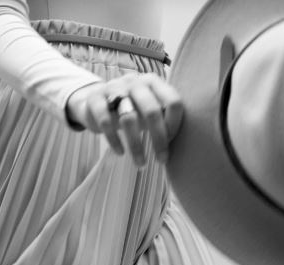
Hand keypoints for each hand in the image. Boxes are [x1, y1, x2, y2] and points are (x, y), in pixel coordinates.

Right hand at [65, 72, 183, 166]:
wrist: (93, 101)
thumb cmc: (130, 108)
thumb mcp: (149, 107)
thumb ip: (165, 115)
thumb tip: (190, 140)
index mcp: (153, 81)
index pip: (173, 102)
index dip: (174, 125)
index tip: (171, 143)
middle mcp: (134, 81)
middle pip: (152, 111)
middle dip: (159, 140)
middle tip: (161, 160)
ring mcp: (113, 88)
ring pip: (128, 119)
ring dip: (136, 146)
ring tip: (141, 164)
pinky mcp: (95, 99)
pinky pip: (106, 122)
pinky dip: (115, 141)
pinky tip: (120, 153)